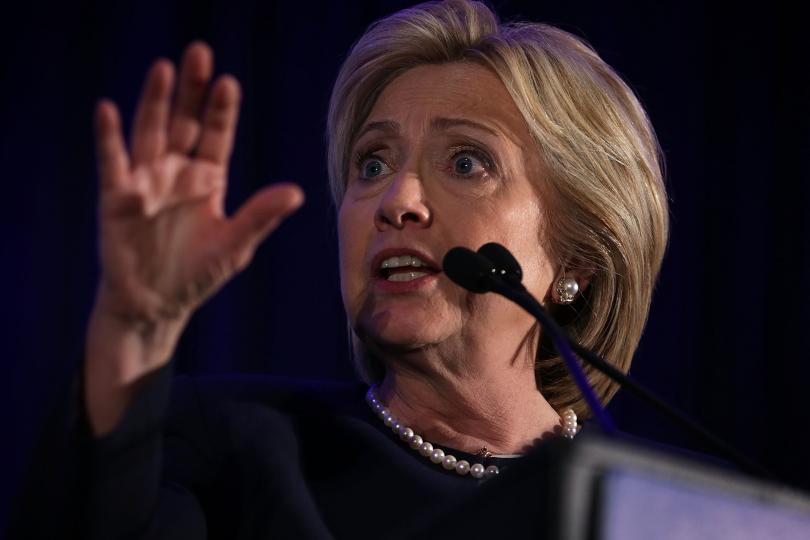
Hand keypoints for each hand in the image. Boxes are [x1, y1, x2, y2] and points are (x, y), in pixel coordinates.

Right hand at [85, 42, 302, 433]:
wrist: (156, 304)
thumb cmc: (198, 273)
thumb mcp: (236, 244)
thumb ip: (261, 216)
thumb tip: (297, 192)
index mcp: (207, 180)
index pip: (216, 136)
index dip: (221, 110)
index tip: (228, 82)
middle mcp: (177, 173)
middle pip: (185, 123)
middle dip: (192, 90)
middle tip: (199, 53)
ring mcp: (146, 182)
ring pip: (151, 132)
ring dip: (156, 102)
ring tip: (164, 69)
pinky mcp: (117, 197)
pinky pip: (113, 162)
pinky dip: (109, 137)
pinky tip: (109, 110)